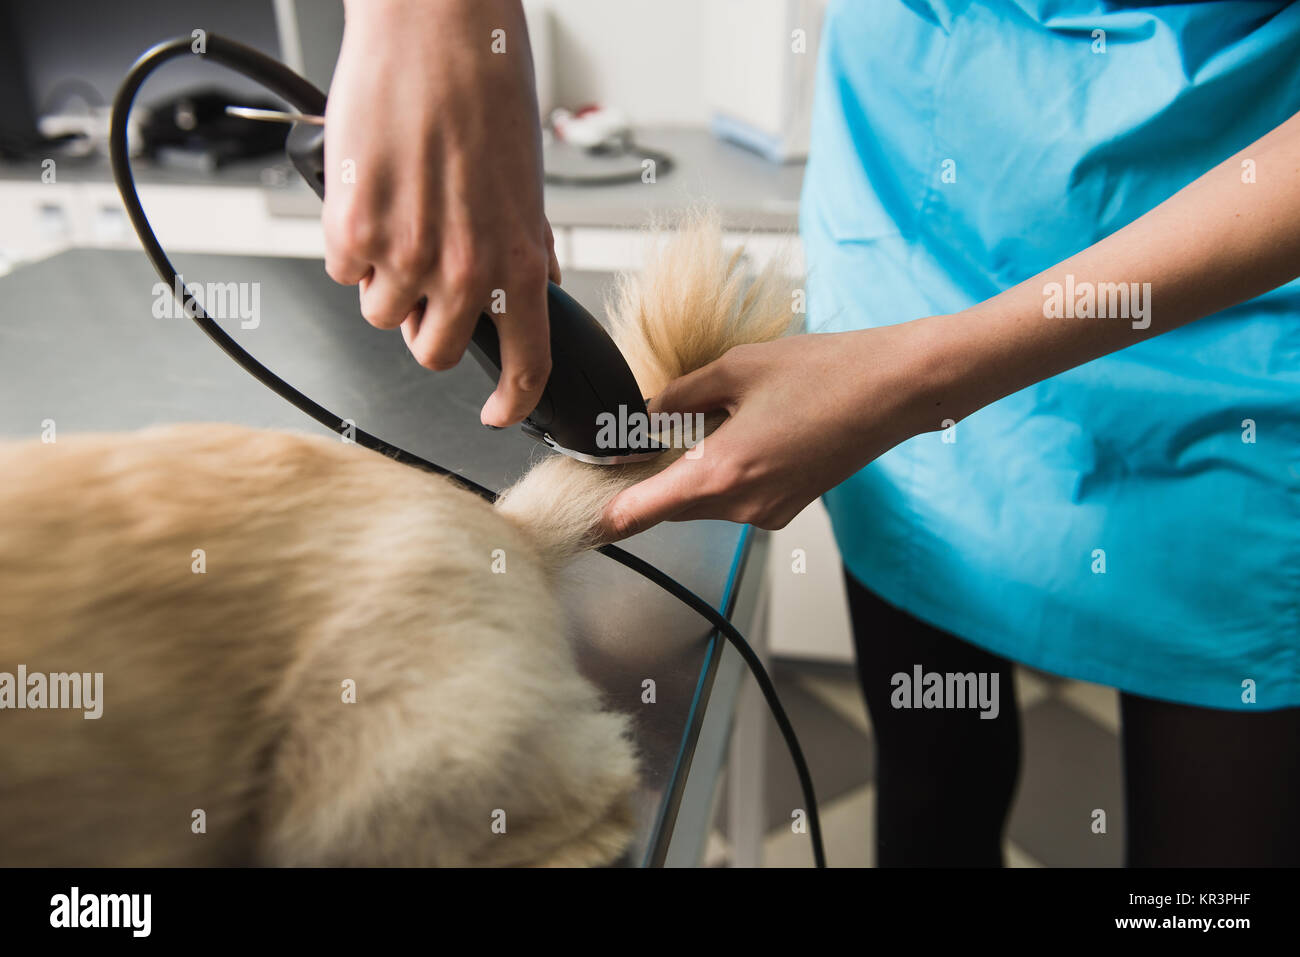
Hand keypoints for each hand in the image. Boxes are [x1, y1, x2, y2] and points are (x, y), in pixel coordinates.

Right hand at [324, 0, 559, 426]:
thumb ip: (526, 247)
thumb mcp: (528, 184)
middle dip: (425, 323)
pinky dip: (348, 243)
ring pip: (380, 313)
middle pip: (431, 350)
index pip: (526, 364)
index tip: (499, 412)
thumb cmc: (486, 92)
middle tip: (422, 277)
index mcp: (521, 261)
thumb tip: (537, 287)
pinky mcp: (353, 229)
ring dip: (383, 280)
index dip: (512, 401)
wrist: (435, 31)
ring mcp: (406, 255)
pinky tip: (370, 195)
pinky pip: (340, 270)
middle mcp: (466, 270)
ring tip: (398, 215)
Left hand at [600, 320, 955, 539]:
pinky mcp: (788, 506)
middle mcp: (743, 505)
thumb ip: (679, 397)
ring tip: (707, 420)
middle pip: (669, 506)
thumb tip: (647, 414)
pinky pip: (737, 496)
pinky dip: (724, 472)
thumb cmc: (826, 373)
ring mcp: (769, 511)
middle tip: (635, 442)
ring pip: (704, 500)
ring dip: (691, 471)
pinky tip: (739, 431)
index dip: (604, 514)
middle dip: (650, 479)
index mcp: (720, 474)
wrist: (895, 389)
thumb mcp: (735, 368)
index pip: (639, 513)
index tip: (578, 510)